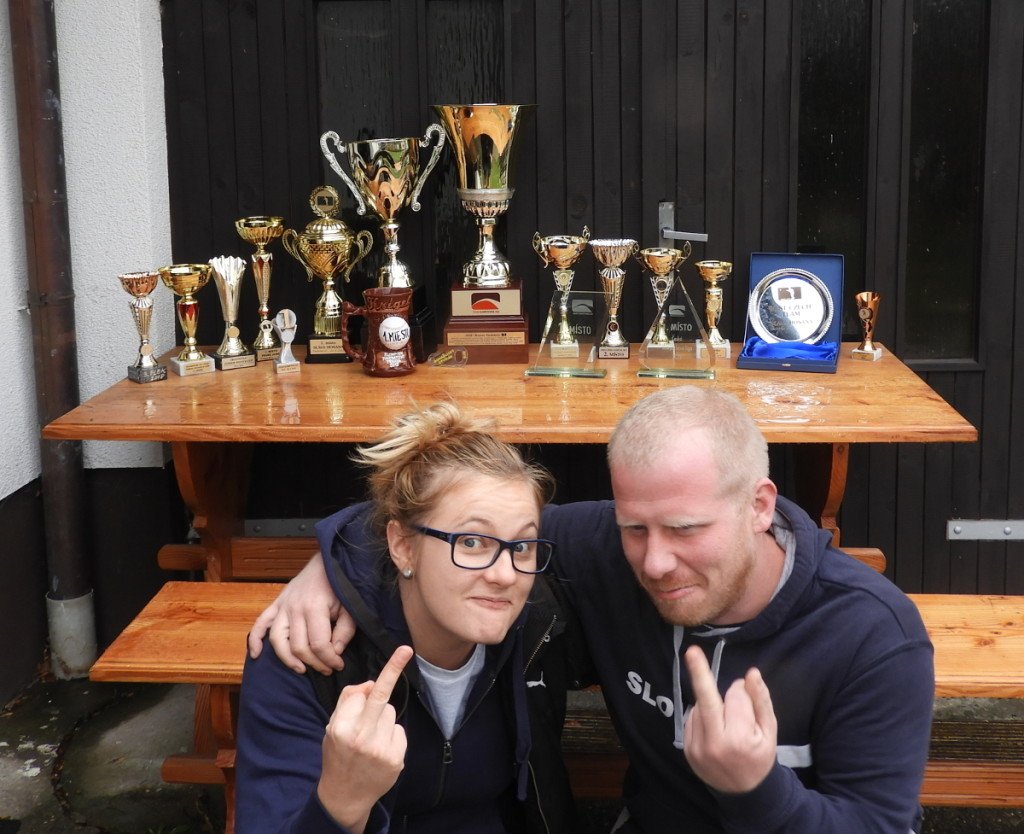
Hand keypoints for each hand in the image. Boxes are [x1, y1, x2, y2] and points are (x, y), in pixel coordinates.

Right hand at [246, 553, 354, 674]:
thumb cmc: (340, 585)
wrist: (327, 560)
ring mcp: (282, 606)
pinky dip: (255, 640)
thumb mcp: (350, 607)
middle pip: (298, 647)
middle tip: (327, 669)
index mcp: (314, 607)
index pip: (318, 644)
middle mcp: (294, 608)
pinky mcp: (276, 604)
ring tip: (302, 669)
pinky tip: (256, 655)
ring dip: (288, 659)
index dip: (329, 659)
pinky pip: (259, 624)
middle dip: (314, 663)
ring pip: (278, 641)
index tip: (338, 664)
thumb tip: (334, 652)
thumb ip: (344, 631)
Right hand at [318, 645, 413, 832]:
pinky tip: (381, 751)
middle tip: (406, 650)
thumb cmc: (338, 754)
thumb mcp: (332, 727)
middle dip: (393, 670)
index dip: (367, 688)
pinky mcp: (396, 759)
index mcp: (341, 728)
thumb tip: (371, 683)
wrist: (345, 796)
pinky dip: (392, 735)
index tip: (399, 653)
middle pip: (381, 697)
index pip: (360, 694)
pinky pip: (399, 730)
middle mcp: (361, 737)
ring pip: (391, 713)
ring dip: (383, 719)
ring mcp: (380, 749)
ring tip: (370, 740)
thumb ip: (348, 702)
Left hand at [683, 645, 776, 793]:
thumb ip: (761, 700)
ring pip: (700, 706)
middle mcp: (715, 743)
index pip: (736, 697)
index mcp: (739, 739)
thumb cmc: (760, 757)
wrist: (743, 793)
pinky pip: (692, 718)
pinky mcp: (687, 749)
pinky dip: (702, 714)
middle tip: (692, 651)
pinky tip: (714, 727)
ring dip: (711, 704)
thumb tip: (751, 673)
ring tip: (725, 722)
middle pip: (707, 699)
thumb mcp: (769, 730)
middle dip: (699, 673)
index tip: (747, 692)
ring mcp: (697, 748)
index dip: (742, 692)